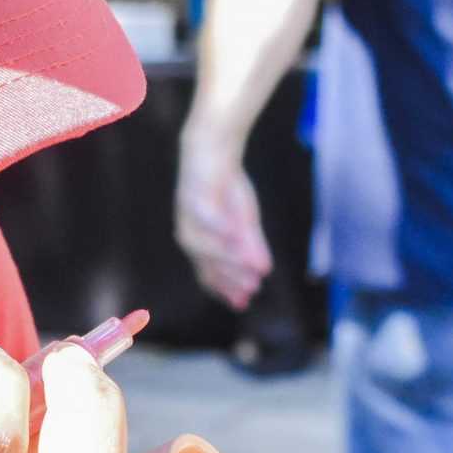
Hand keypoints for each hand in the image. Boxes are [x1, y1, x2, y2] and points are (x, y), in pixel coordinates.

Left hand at [176, 119, 272, 308]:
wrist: (214, 149)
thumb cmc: (226, 188)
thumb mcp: (245, 220)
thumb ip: (251, 245)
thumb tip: (264, 270)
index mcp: (200, 245)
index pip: (210, 275)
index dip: (226, 289)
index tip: (244, 303)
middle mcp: (190, 235)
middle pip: (207, 264)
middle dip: (231, 277)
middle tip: (253, 288)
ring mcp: (187, 217)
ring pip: (203, 245)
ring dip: (228, 258)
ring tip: (252, 267)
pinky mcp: (192, 196)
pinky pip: (205, 216)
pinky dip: (219, 228)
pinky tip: (236, 236)